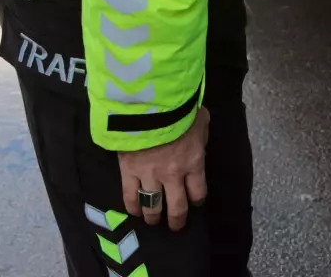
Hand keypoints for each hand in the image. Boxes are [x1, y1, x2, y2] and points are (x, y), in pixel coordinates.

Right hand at [118, 105, 209, 230]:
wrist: (150, 105)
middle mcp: (174, 175)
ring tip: (154, 221)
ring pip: (153, 206)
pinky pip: (130, 196)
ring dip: (154, 217)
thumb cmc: (179, 109)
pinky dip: (133, 207)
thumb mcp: (201, 121)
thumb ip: (200, 137)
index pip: (198, 191)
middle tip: (176, 225)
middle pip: (177, 207)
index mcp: (194, 163)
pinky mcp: (129, 172)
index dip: (197, 200)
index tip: (194, 202)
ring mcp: (150, 176)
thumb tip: (198, 145)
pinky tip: (135, 212)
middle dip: (177, 219)